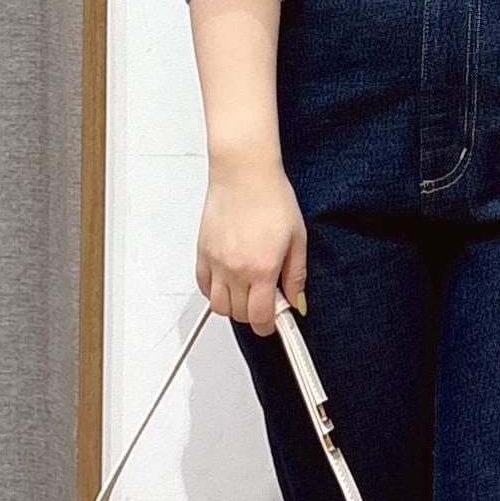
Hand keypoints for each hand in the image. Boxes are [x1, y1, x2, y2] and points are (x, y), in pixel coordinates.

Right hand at [195, 157, 307, 336]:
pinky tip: (229, 281)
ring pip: (218, 305)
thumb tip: (296, 300)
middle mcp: (235, 269)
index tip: (275, 323)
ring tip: (248, 290)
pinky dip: (214, 291)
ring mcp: (215, 262)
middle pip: (239, 314)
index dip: (269, 326)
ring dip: (234, 306)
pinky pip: (203, 286)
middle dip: (254, 315)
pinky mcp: (202, 252)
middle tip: (267, 300)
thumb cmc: (271, 198)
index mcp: (262, 268)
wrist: (244, 173)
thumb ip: (296, 275)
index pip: (260, 317)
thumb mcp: (297, 239)